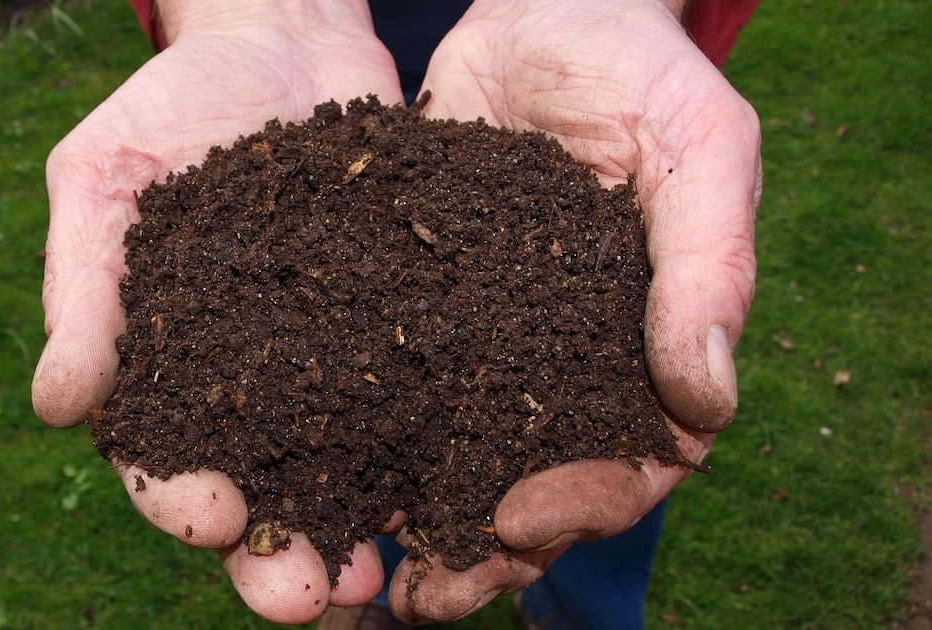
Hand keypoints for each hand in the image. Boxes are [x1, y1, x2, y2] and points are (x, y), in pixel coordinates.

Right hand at [31, 1, 403, 623]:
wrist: (282, 40)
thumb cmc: (172, 105)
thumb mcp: (103, 177)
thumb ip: (81, 289)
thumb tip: (56, 408)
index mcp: (167, 366)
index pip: (162, 457)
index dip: (181, 499)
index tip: (211, 518)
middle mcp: (251, 385)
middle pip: (260, 493)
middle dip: (277, 556)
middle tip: (308, 599)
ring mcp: (331, 362)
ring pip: (344, 472)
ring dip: (359, 532)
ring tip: (382, 580)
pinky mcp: (399, 330)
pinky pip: (418, 401)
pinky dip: (433, 452)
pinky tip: (458, 488)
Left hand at [384, 0, 760, 622]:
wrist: (539, 10)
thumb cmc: (635, 68)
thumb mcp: (697, 145)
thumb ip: (710, 264)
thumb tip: (708, 404)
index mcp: (642, 349)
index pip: (630, 462)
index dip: (582, 505)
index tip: (515, 520)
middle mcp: (560, 365)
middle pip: (530, 488)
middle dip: (481, 551)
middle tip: (421, 597)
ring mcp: (484, 345)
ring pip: (450, 459)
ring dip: (408, 523)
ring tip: (354, 573)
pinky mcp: (412, 312)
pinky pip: (382, 390)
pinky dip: (351, 442)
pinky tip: (305, 478)